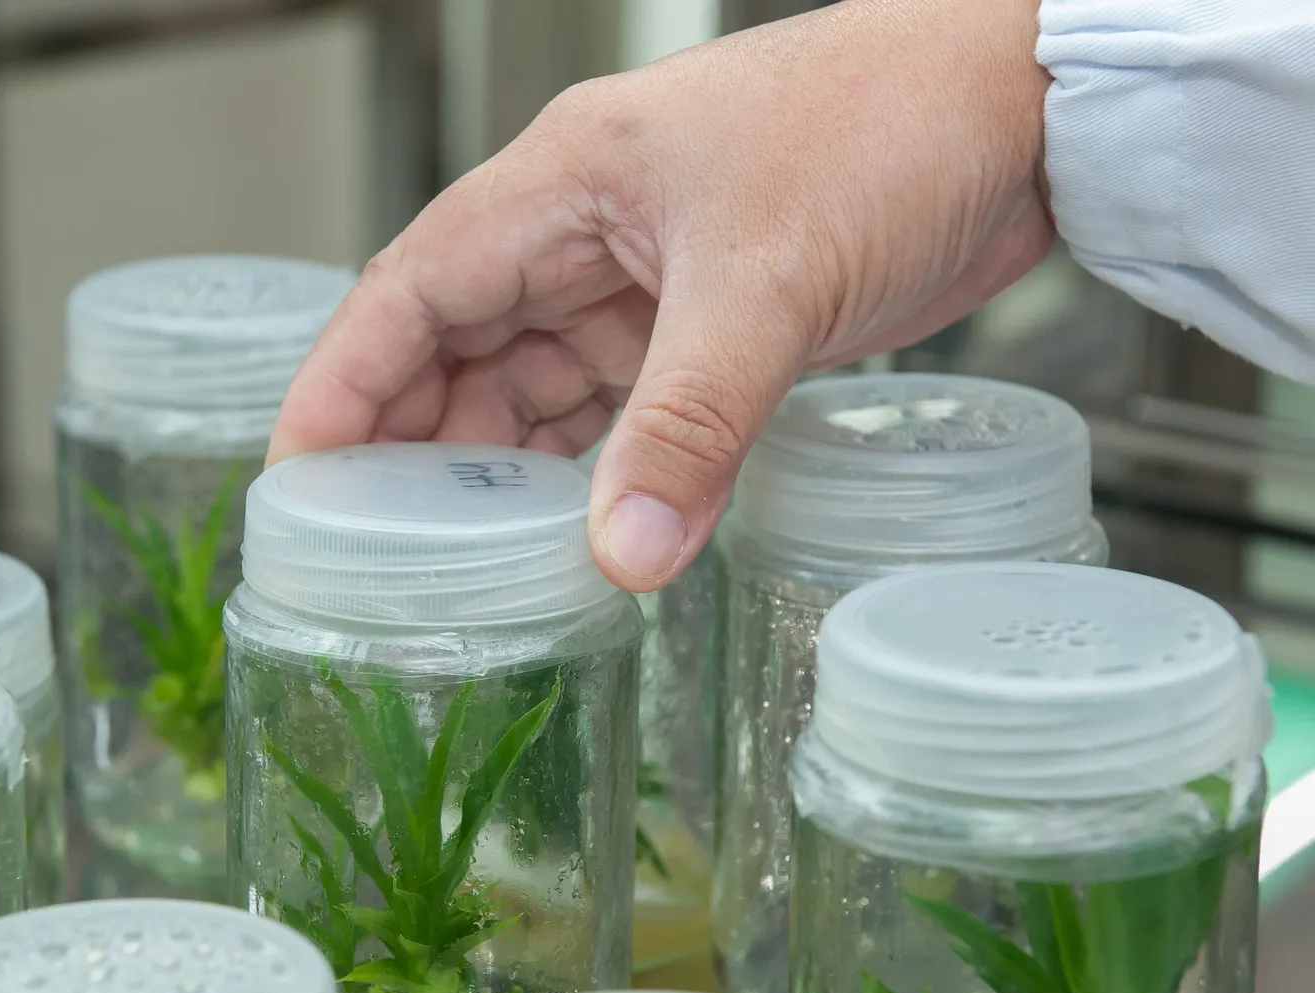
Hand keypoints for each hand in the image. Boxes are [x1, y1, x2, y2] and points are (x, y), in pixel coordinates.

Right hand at [268, 0, 1051, 590]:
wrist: (1019, 106)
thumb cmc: (885, 127)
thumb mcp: (766, 285)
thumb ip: (688, 427)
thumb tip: (621, 556)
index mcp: (563, 185)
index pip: (411, 288)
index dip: (345, 382)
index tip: (296, 473)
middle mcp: (588, 229)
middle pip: (461, 348)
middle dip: (418, 446)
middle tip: (379, 552)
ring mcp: (652, 277)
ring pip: (541, 383)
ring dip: (510, 468)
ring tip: (469, 563)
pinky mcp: (716, 319)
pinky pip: (624, 404)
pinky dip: (600, 465)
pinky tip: (583, 528)